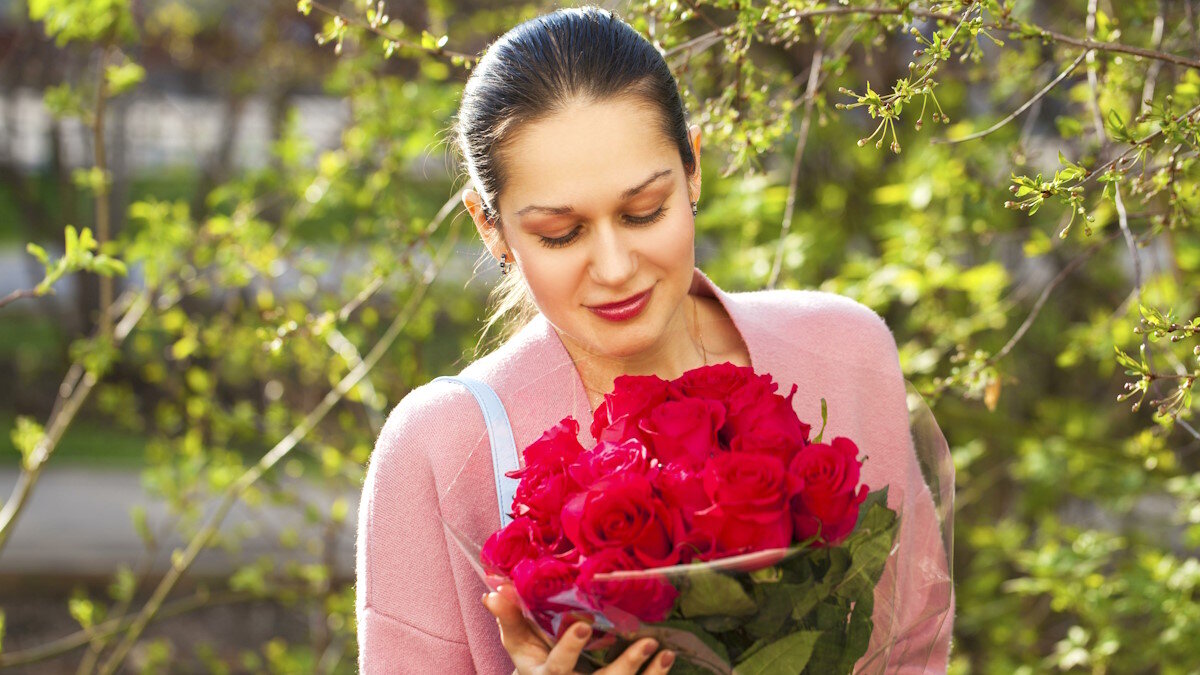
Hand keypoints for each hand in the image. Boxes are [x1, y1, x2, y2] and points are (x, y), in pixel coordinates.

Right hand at [483, 586, 675, 674]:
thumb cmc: (534, 660)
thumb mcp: (519, 643)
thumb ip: (509, 617)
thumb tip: (493, 590)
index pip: (557, 667)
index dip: (570, 648)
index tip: (585, 624)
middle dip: (624, 666)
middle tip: (646, 642)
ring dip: (647, 673)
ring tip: (664, 650)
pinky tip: (667, 658)